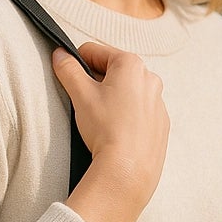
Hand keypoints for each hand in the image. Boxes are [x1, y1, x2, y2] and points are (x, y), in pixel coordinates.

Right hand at [50, 40, 168, 207]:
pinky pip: (140, 112)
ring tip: (101, 121)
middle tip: (84, 103)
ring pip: (128, 92)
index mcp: (130, 64)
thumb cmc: (106, 129)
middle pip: (113, 71)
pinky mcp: (161, 124)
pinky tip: (116, 132)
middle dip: (96, 82)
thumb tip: (60, 56)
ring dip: (112, 99)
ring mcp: (158, 102)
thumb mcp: (80, 94)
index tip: (69, 77)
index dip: (77, 63)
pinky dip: (127, 117)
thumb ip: (68, 69)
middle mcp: (150, 79)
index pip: (94, 51)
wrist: (127, 169)